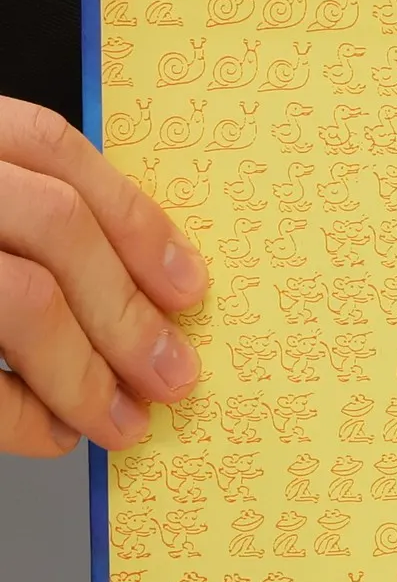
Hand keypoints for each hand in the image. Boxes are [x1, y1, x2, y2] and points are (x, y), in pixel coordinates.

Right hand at [0, 99, 206, 456]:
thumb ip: (40, 224)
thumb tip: (155, 294)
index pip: (51, 150)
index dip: (134, 221)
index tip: (191, 289)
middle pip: (55, 227)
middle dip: (129, 313)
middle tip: (175, 377)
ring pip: (20, 300)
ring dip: (88, 374)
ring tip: (125, 421)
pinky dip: (23, 418)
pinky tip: (53, 431)